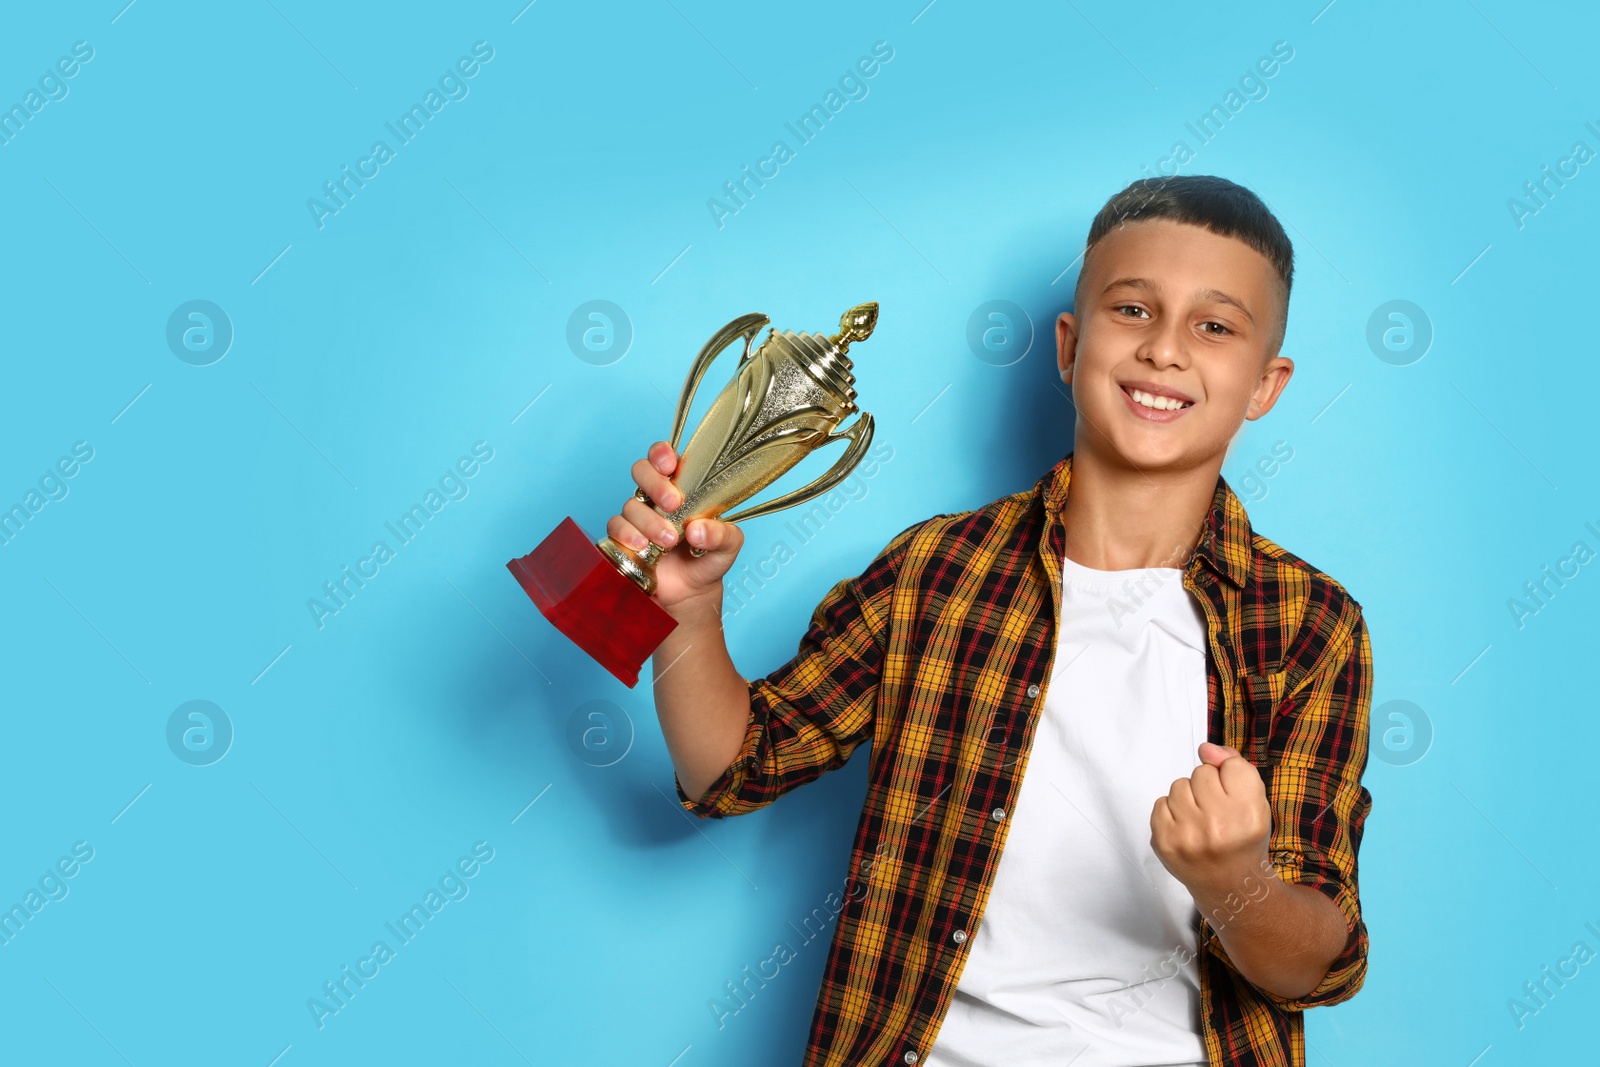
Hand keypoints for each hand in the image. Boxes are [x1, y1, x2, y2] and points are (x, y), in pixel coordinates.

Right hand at [604, 441, 743, 619]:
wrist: (691, 593)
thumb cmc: (709, 560)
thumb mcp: (727, 546)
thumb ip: (721, 534)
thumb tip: (697, 530)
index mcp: (681, 488)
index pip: (665, 458)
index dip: (661, 454)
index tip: (670, 465)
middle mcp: (656, 498)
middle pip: (641, 471)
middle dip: (655, 484)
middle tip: (673, 504)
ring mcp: (638, 517)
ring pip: (631, 504)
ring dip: (650, 521)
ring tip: (668, 541)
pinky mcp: (624, 538)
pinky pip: (616, 526)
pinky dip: (628, 534)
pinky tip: (643, 546)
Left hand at [1150, 742, 1272, 896]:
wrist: (1230, 885)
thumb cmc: (1242, 839)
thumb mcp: (1255, 802)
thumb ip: (1235, 767)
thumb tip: (1205, 748)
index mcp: (1249, 814)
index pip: (1232, 765)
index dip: (1231, 777)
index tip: (1233, 797)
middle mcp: (1219, 825)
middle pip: (1202, 772)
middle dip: (1208, 787)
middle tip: (1217, 812)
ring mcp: (1188, 835)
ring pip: (1179, 785)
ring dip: (1188, 797)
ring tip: (1201, 820)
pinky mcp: (1165, 842)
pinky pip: (1160, 803)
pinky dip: (1171, 812)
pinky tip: (1186, 828)